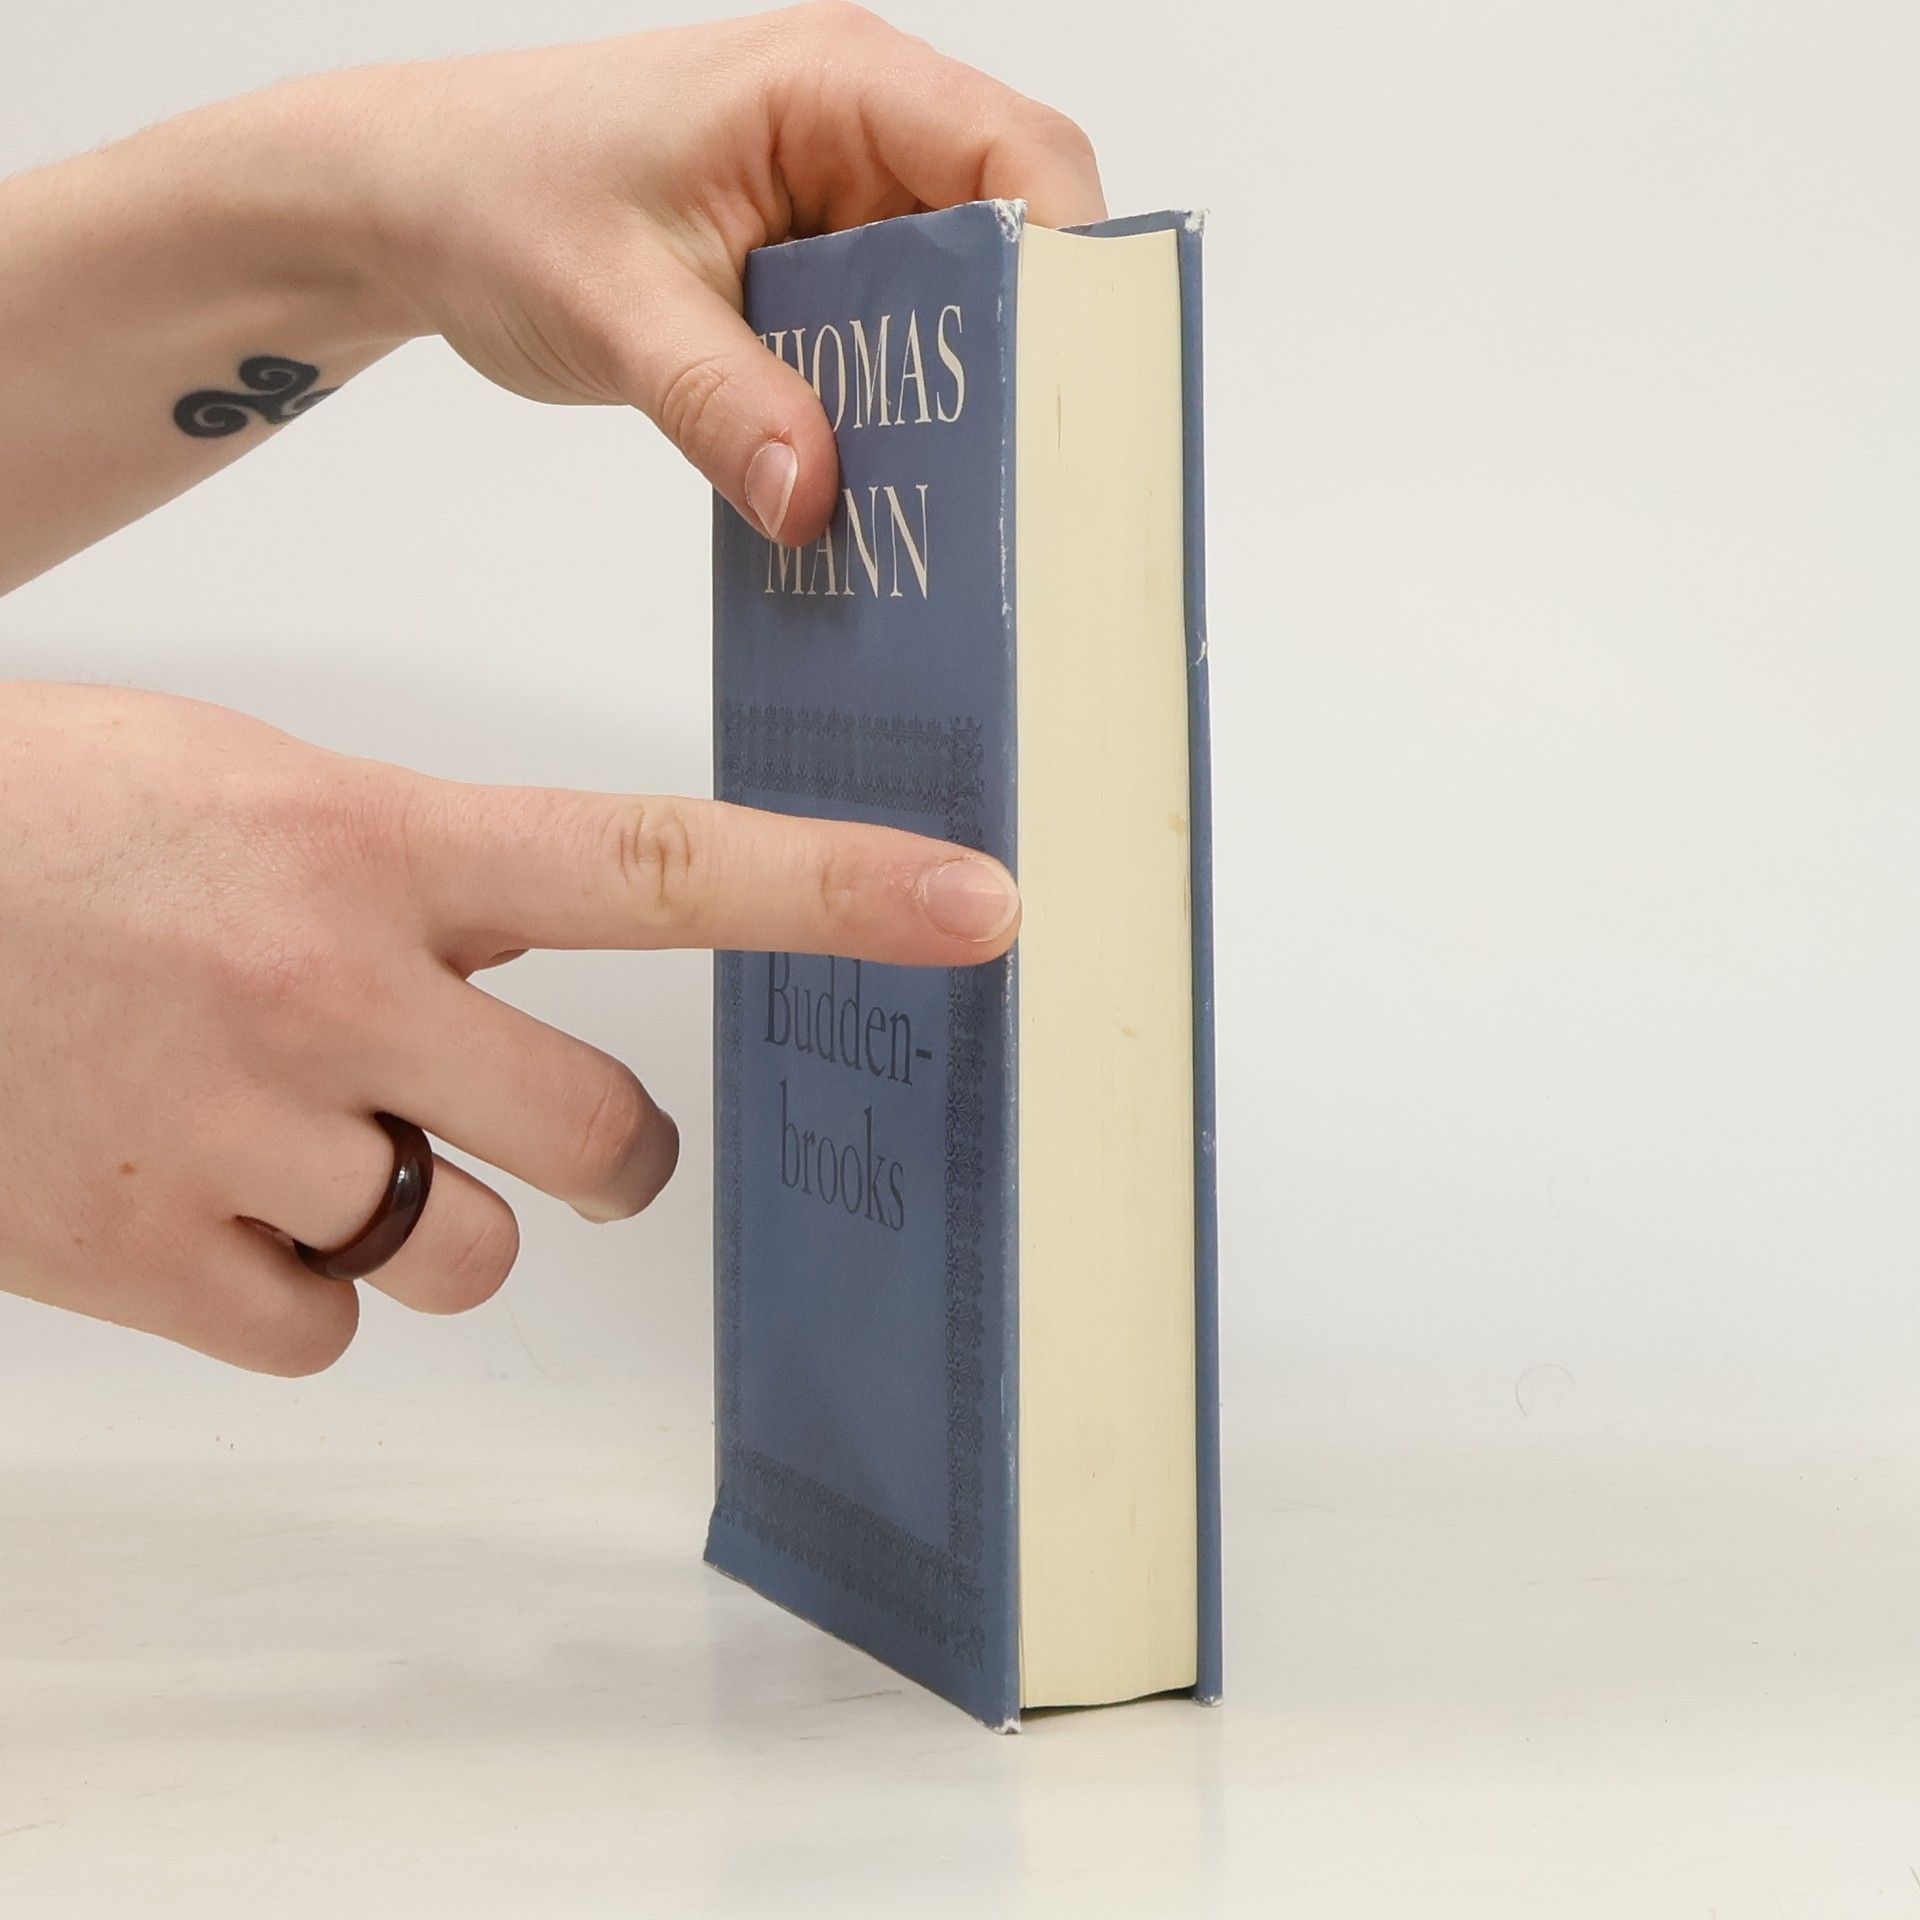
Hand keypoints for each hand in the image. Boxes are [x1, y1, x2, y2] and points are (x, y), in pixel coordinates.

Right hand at [0, 684, 1019, 1373]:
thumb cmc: (49, 826)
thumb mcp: (262, 791)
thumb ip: (417, 881)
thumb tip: (527, 972)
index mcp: (374, 843)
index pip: (659, 865)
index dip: (838, 891)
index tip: (982, 903)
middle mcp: (331, 990)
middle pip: (607, 1145)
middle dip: (605, 1156)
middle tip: (543, 1124)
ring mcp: (242, 1137)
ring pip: (468, 1255)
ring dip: (426, 1215)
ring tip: (298, 1129)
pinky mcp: (150, 1261)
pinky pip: (326, 1328)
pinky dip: (294, 1283)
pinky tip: (206, 1193)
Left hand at [312, 1, 1106, 542]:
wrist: (411, 204)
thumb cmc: (493, 193)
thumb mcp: (610, 305)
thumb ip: (718, 400)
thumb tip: (818, 499)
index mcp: (831, 83)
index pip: (1016, 151)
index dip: (1070, 263)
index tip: (1082, 385)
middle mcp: (859, 136)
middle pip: (1009, 239)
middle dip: (1024, 354)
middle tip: (1027, 472)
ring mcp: (841, 210)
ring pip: (960, 307)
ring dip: (960, 400)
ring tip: (961, 499)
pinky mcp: (814, 278)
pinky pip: (895, 348)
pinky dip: (897, 416)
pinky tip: (884, 485)